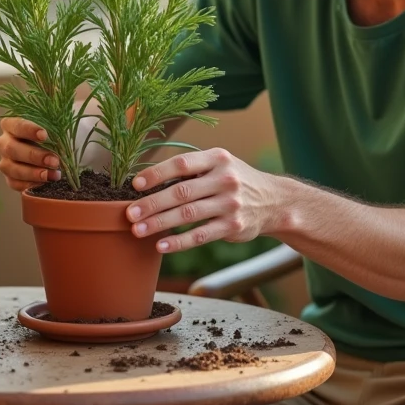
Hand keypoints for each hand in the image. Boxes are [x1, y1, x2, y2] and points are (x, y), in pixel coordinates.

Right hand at [0, 117, 60, 190]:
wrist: (53, 151)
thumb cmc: (53, 134)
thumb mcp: (54, 126)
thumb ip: (55, 128)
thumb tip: (62, 136)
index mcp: (11, 124)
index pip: (16, 125)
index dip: (29, 130)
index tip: (44, 135)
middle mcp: (3, 143)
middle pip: (11, 149)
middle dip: (34, 156)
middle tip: (54, 161)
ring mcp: (5, 162)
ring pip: (11, 168)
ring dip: (33, 173)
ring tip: (53, 175)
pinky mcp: (10, 178)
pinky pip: (15, 183)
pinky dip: (30, 184)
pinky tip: (46, 182)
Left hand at [126, 148, 282, 253]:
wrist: (275, 201)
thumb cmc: (235, 180)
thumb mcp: (219, 164)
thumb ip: (191, 169)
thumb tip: (148, 180)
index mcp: (217, 158)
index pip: (182, 163)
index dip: (157, 173)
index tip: (136, 184)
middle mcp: (225, 179)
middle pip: (181, 191)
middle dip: (152, 203)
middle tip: (130, 213)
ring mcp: (230, 204)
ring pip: (188, 214)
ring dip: (159, 223)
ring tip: (138, 230)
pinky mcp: (233, 226)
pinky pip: (200, 235)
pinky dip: (179, 242)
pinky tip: (161, 245)